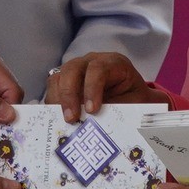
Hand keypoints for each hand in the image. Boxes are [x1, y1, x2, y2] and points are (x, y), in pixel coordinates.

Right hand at [45, 52, 168, 122]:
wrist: (133, 98)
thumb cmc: (134, 99)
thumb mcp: (134, 103)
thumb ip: (120, 110)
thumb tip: (105, 126)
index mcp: (113, 63)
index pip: (98, 69)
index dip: (92, 88)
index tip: (92, 110)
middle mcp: (92, 62)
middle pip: (72, 69)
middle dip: (69, 94)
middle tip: (71, 118)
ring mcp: (76, 70)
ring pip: (59, 78)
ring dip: (58, 100)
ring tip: (63, 120)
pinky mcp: (66, 81)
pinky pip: (53, 89)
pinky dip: (54, 104)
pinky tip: (58, 118)